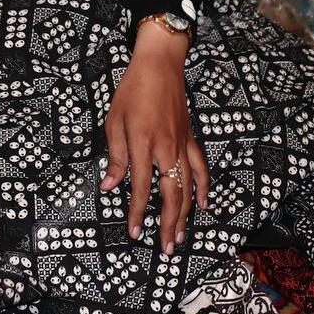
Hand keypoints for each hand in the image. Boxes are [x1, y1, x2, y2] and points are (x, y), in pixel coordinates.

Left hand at [100, 21, 209, 254]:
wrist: (160, 64)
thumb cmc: (133, 90)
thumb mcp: (114, 121)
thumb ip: (115, 157)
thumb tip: (110, 186)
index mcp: (143, 144)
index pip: (141, 187)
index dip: (136, 212)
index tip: (134, 232)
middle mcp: (166, 148)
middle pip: (171, 195)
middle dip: (168, 225)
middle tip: (165, 249)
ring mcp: (182, 144)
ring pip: (188, 187)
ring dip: (185, 215)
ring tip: (181, 238)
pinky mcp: (191, 139)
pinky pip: (200, 168)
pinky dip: (203, 187)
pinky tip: (203, 205)